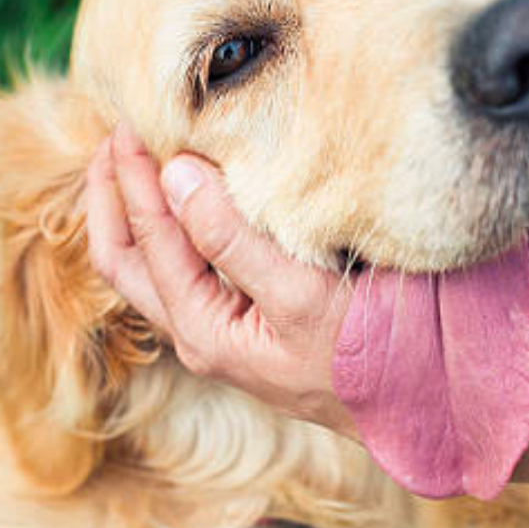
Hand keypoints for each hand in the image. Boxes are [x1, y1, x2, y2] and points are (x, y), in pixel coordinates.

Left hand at [86, 126, 355, 435]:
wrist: (417, 405)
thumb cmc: (366, 356)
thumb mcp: (300, 296)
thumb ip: (233, 240)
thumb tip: (176, 174)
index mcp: (203, 329)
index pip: (149, 240)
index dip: (134, 179)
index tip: (131, 122)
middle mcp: (200, 332)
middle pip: (126, 260)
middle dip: (110, 198)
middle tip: (113, 136)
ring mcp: (223, 330)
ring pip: (153, 266)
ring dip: (137, 212)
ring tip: (138, 159)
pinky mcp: (248, 321)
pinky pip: (189, 269)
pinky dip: (175, 228)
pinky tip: (193, 198)